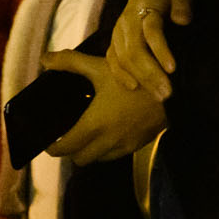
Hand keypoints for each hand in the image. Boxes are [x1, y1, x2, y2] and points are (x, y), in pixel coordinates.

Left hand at [41, 51, 166, 163]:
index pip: (65, 148)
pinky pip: (114, 155)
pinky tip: (107, 132)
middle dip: (70, 151)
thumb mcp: (101, 67)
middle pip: (79, 159)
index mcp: (94, 124)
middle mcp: (107, 141)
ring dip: (88, 151)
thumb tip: (45, 59)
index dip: (53, 147)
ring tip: (86, 133)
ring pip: (97, 159)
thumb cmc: (134, 77)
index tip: (49, 139)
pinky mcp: (137, 145)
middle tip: (67, 135)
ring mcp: (123, 146)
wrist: (173, 89)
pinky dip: (106, 149)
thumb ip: (70, 62)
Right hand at [107, 0, 189, 101]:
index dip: (161, 50)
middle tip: (168, 94)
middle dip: (150, 74)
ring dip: (141, 79)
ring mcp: (118, 32)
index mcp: (145, 7)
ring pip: (123, 59)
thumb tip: (183, 20)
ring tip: (159, 96)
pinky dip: (121, 75)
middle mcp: (127, 21)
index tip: (174, 69)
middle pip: (134, 50)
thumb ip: (183, 3)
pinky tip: (134, 88)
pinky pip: (112, 60)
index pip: (151, 30)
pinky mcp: (114, 41)